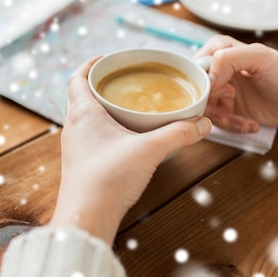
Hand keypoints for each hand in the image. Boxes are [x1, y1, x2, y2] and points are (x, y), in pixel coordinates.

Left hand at [50, 56, 211, 244]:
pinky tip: (123, 139)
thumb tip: (203, 123)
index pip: (77, 77)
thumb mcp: (149, 150)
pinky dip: (103, 129)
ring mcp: (74, 147)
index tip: (107, 58)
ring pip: (84, 117)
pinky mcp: (79, 165)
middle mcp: (73, 127)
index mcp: (83, 113)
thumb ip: (178, 134)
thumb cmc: (108, 179)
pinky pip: (88, 137)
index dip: (90, 64)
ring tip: (126, 106)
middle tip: (123, 82)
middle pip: (81, 95)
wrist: (86, 218)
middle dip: (100, 85)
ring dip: (101, 108)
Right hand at [195, 35, 277, 132]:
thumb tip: (206, 79)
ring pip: (204, 109)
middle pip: (195, 90)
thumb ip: (228, 59)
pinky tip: (250, 124)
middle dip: (212, 101)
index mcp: (220, 50)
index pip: (195, 66)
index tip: (224, 88)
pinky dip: (232, 127)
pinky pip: (217, 122)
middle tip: (232, 99)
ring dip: (223, 118)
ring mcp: (221, 92)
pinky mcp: (228, 111)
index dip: (203, 81)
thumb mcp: (259, 57)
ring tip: (244, 120)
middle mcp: (217, 70)